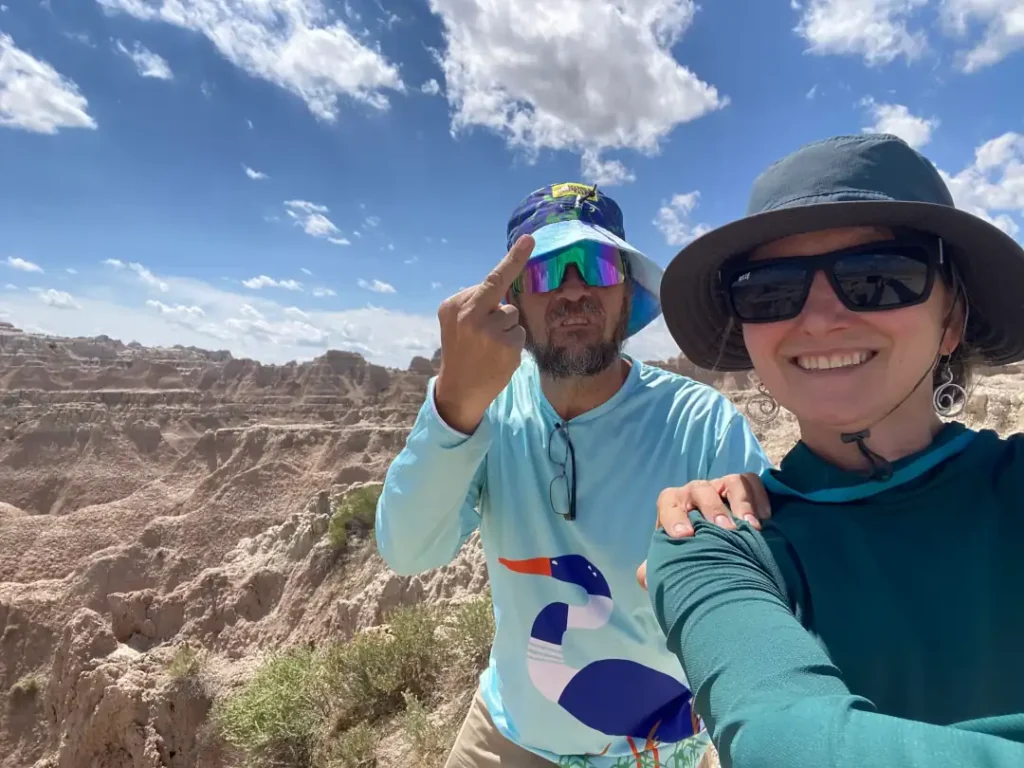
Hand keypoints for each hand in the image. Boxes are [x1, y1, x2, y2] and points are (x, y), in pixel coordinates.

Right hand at [434, 235, 533, 433]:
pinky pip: (519, 333)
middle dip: (516, 261)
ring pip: (512, 314)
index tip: (530, 239)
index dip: (512, 259)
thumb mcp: (455, 323)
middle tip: (529, 240)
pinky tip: (497, 355)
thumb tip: (503, 289)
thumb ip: (475, 304)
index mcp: (454, 306)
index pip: (489, 280)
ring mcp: (490, 331)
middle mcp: (470, 315)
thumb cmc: (461, 351)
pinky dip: (512, 343)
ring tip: (490, 345)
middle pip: (501, 288)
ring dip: (506, 327)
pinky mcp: (507, 346)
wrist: (459, 390)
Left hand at [636, 473, 770, 589]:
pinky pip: (751, 481)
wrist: (715, 541)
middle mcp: (696, 491)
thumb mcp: (674, 557)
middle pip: (701, 489)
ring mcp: (721, 486)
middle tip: (726, 530)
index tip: (685, 536)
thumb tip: (644, 577)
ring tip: (751, 526)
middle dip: (713, 509)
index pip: (669, 503)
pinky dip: (759, 496)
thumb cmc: (691, 549)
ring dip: (741, 502)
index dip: (674, 517)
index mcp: (674, 504)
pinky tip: (766, 518)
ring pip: (730, 481)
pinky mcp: (744, 486)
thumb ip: (658, 566)